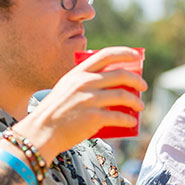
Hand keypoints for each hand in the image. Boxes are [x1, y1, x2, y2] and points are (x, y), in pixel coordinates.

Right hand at [14, 47, 146, 158]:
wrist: (40, 132)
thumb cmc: (54, 111)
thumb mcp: (66, 88)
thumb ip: (84, 82)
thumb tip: (111, 85)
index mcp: (78, 73)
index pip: (106, 55)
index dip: (124, 53)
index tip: (137, 57)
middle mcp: (85, 83)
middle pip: (121, 75)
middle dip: (137, 80)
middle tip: (143, 86)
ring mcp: (89, 99)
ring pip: (123, 96)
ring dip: (136, 101)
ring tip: (140, 106)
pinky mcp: (94, 117)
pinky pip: (119, 116)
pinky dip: (128, 119)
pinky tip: (131, 122)